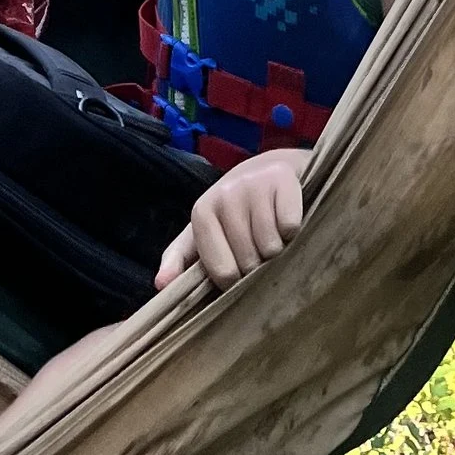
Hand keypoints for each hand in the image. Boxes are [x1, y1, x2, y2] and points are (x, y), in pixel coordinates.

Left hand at [155, 148, 307, 291]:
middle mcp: (224, 194)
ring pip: (271, 247)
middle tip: (257, 246)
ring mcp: (253, 184)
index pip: (222, 272)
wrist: (267, 170)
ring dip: (277, 249)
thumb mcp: (203, 233)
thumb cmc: (232, 213)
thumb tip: (161, 285)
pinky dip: (293, 231)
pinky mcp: (282, 178)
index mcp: (202, 212)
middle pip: (249, 262)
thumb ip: (180, 260)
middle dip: (258, 264)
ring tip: (271, 233)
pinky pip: (291, 227)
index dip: (235, 279)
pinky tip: (284, 220)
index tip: (238, 266)